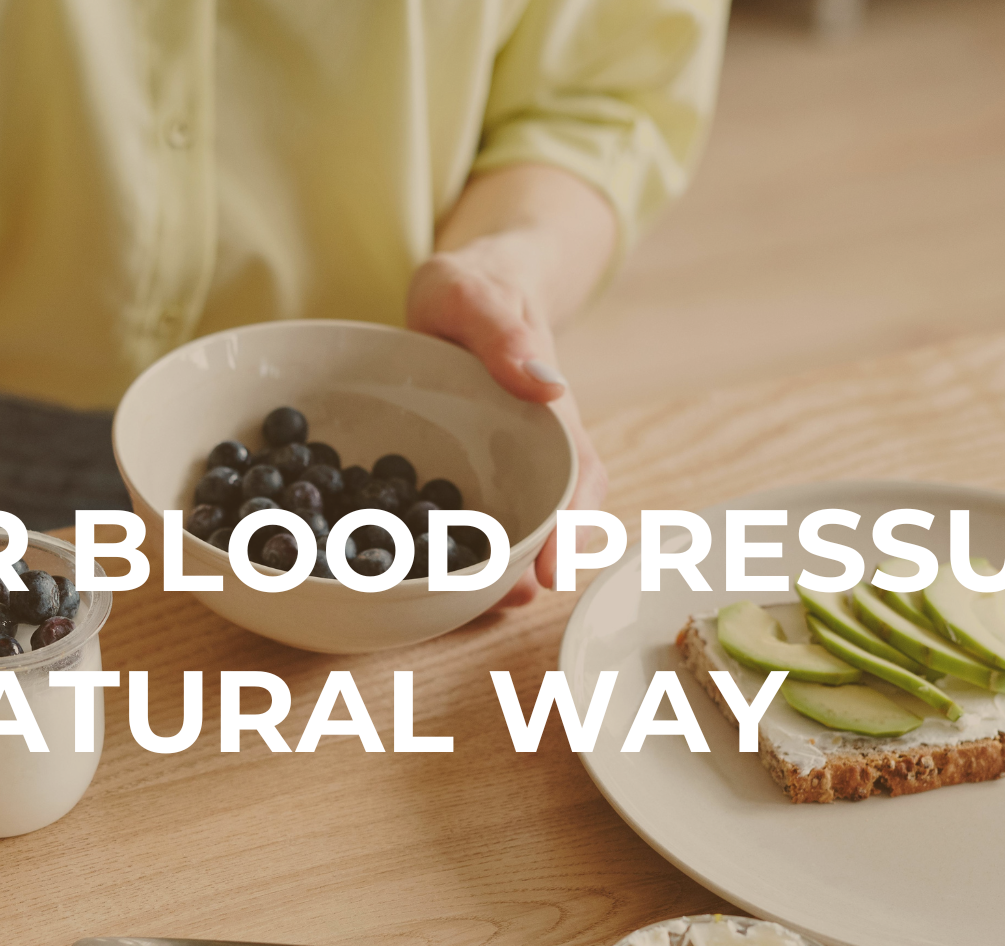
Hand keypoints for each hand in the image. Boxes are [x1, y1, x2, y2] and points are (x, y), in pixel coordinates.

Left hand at [406, 246, 609, 607]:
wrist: (463, 287)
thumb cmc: (474, 285)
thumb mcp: (475, 290)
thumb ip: (501, 328)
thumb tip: (542, 381)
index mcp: (548, 411)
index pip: (579, 475)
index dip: (573, 525)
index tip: (555, 566)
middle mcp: (531, 448)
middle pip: (550, 519)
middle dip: (533, 565)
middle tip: (508, 600)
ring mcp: (497, 465)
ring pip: (510, 527)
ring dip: (497, 568)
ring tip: (467, 602)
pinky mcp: (460, 472)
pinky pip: (461, 518)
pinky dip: (452, 549)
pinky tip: (425, 573)